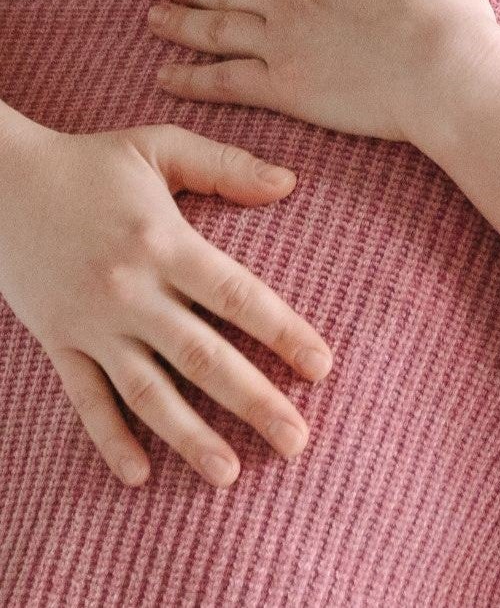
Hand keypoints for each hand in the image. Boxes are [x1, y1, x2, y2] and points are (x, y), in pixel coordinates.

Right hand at [0, 116, 332, 488]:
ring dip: (191, 436)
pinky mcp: (58, 341)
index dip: (283, 333)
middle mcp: (130, 291)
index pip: (237, 297)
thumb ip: (228, 166)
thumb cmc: (91, 161)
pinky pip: (85, 400)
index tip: (321, 368)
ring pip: (148, 391)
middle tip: (297, 440)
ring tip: (231, 473)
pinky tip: (140, 474)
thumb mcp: (161, 146)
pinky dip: (110, 439)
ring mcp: (91, 323)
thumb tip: (290, 183)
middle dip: (254, 401)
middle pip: (203, 357)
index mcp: (165, 242)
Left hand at [149, 0, 499, 145]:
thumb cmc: (449, 12)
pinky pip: (224, 81)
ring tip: (153, 17)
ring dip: (180, 21)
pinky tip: (166, 75)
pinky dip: (191, 77)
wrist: (446, 70)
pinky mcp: (285, 89)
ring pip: (216, 28)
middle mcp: (296, 0)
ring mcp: (285, 44)